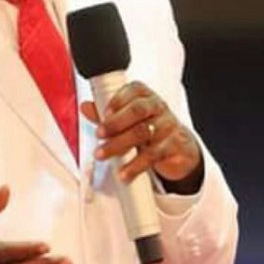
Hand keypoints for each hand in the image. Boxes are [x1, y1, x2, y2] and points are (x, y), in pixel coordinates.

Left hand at [81, 81, 202, 193]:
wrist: (179, 146)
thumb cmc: (148, 126)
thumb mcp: (127, 119)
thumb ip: (106, 114)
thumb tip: (85, 107)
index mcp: (145, 95)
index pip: (133, 90)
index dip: (117, 101)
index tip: (103, 114)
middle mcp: (158, 106)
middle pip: (137, 111)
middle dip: (115, 123)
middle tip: (98, 135)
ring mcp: (168, 124)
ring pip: (143, 133)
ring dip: (119, 145)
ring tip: (102, 155)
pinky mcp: (174, 145)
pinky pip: (154, 155)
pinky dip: (136, 166)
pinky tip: (124, 173)